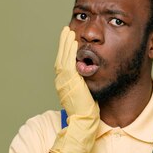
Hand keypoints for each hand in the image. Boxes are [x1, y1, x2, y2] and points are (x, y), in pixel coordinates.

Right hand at [49, 26, 99, 152]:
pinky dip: (69, 51)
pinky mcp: (70, 81)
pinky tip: (73, 41)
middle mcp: (62, 81)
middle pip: (61, 57)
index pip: (64, 63)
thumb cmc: (87, 112)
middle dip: (64, 43)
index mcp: (64, 84)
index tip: (69, 39)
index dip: (65, 51)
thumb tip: (91, 78)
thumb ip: (84, 85)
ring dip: (65, 43)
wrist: (84, 123)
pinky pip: (68, 61)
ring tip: (68, 31)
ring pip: (63, 57)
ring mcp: (64, 81)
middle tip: (66, 30)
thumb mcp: (84, 95)